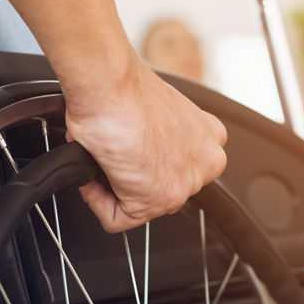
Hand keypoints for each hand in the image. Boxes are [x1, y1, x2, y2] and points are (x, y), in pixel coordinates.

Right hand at [62, 53, 227, 232]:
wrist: (110, 84)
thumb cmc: (122, 89)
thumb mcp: (154, 113)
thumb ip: (156, 138)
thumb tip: (134, 152)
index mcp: (209, 138)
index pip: (175, 168)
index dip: (141, 162)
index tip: (126, 150)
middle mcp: (206, 162)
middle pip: (158, 189)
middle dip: (129, 178)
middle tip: (110, 154)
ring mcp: (185, 184)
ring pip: (138, 205)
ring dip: (111, 187)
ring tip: (102, 158)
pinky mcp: (157, 200)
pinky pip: (117, 219)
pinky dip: (96, 200)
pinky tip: (95, 173)